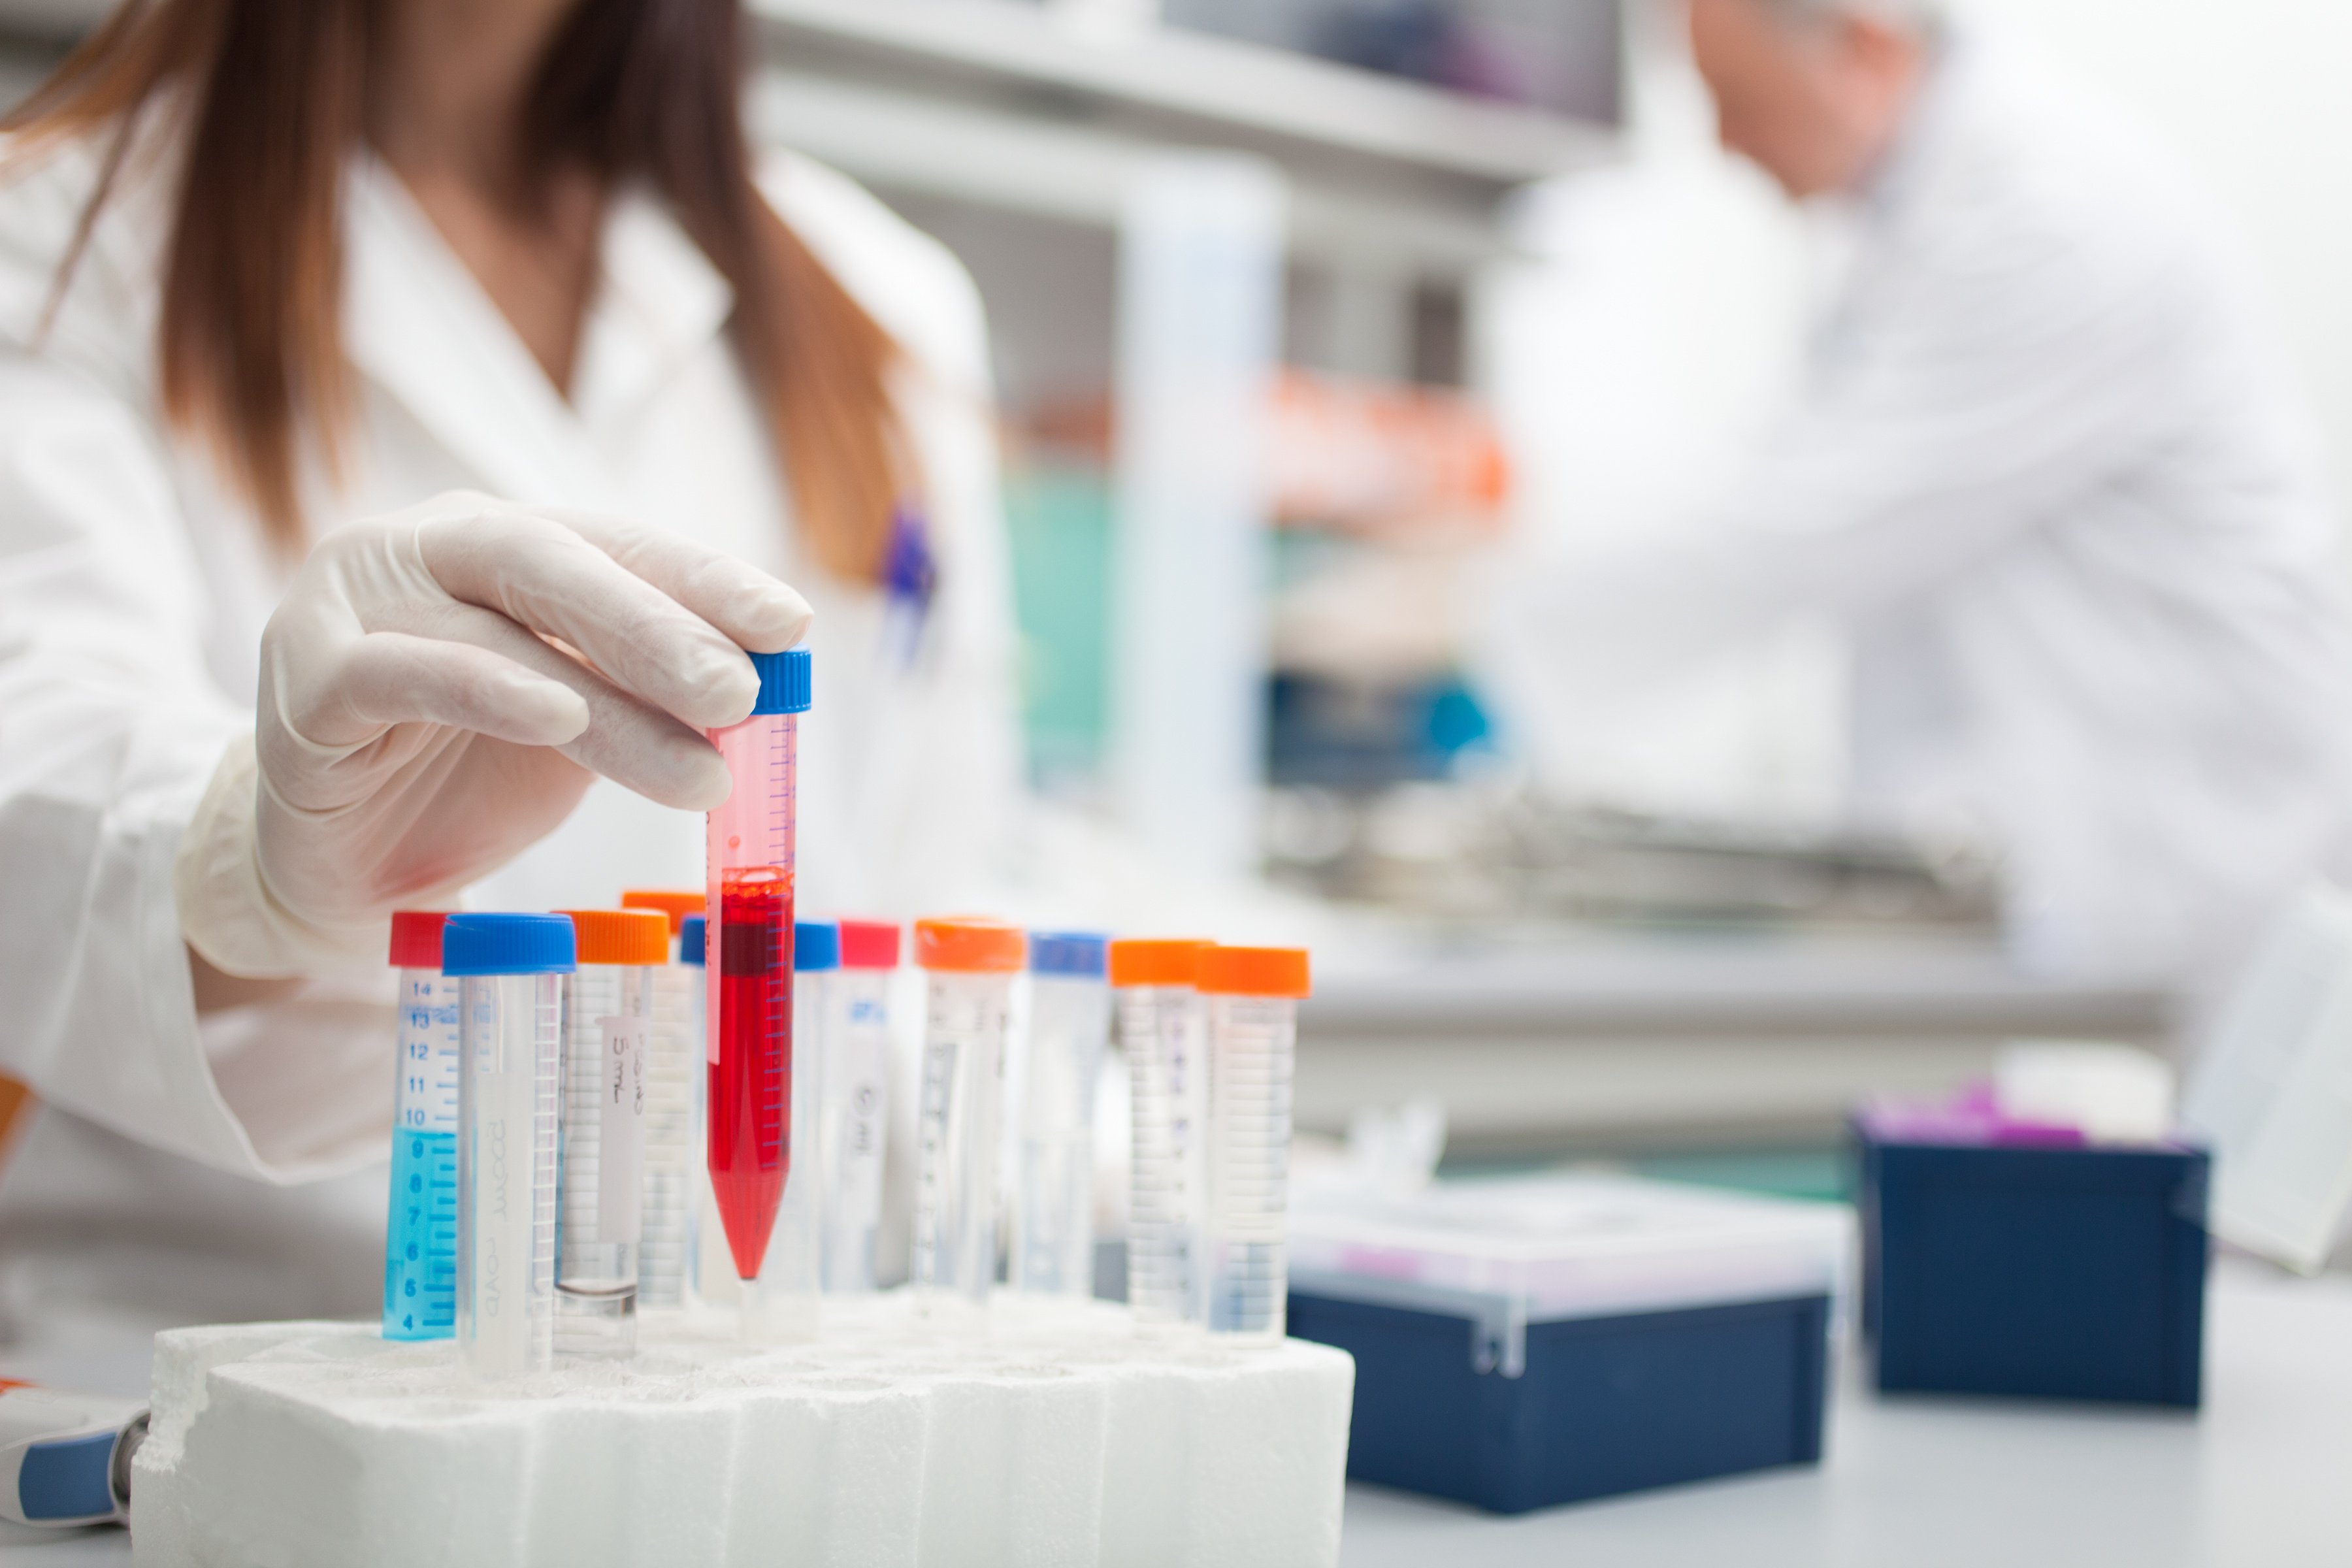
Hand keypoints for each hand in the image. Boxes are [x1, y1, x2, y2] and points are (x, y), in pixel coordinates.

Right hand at [175, 491, 809, 976]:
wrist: (342, 864)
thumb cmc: (466, 774)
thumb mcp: (582, 727)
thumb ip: (648, 691)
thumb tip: (766, 684)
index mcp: (500, 544)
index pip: (615, 544)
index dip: (704, 581)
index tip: (789, 626)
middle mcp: (424, 550)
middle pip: (555, 563)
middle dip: (663, 626)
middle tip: (746, 690)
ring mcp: (353, 605)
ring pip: (497, 630)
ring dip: (611, 699)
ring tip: (703, 755)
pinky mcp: (304, 682)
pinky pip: (398, 674)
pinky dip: (486, 689)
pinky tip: (558, 715)